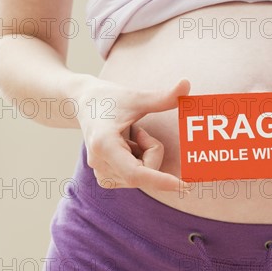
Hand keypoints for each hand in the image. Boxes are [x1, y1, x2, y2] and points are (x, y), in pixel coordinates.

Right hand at [75, 77, 191, 193]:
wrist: (84, 102)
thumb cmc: (110, 98)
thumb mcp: (137, 97)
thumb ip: (163, 97)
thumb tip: (187, 83)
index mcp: (104, 145)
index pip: (136, 173)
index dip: (161, 181)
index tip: (184, 187)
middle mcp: (99, 164)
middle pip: (144, 172)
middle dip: (152, 150)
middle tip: (139, 129)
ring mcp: (101, 173)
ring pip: (142, 176)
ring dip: (146, 154)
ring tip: (127, 135)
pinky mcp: (106, 178)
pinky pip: (137, 176)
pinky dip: (140, 159)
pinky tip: (126, 145)